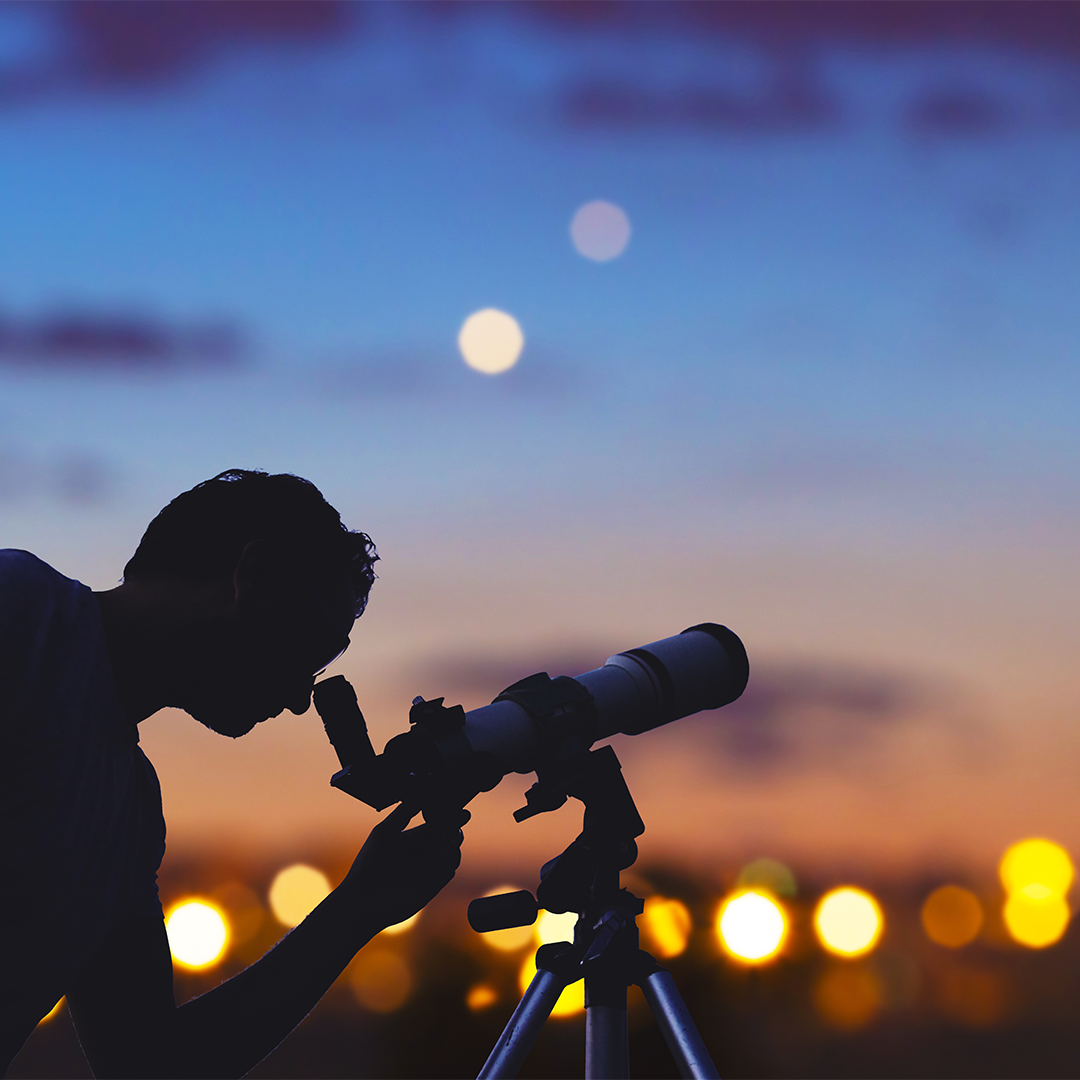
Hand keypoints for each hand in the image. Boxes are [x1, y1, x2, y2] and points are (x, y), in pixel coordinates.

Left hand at [343, 803, 468, 932]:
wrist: (364, 899)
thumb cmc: (370, 862)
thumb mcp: (386, 831)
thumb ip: (405, 811)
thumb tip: (422, 789)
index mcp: (415, 837)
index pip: (438, 822)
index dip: (449, 814)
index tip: (458, 808)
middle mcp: (425, 852)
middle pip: (451, 835)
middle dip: (455, 829)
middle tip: (453, 825)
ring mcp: (430, 869)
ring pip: (453, 852)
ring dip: (452, 845)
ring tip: (445, 840)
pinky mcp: (433, 885)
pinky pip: (448, 870)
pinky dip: (447, 862)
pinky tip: (440, 856)